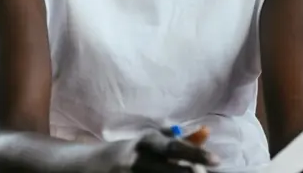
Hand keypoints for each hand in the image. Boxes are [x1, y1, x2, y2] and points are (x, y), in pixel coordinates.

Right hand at [95, 127, 217, 172]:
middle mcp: (135, 158)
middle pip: (169, 169)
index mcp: (145, 142)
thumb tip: (205, 133)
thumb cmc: (128, 152)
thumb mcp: (150, 142)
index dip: (196, 153)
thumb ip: (175, 139)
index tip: (217, 160)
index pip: (174, 147)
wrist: (85, 165)